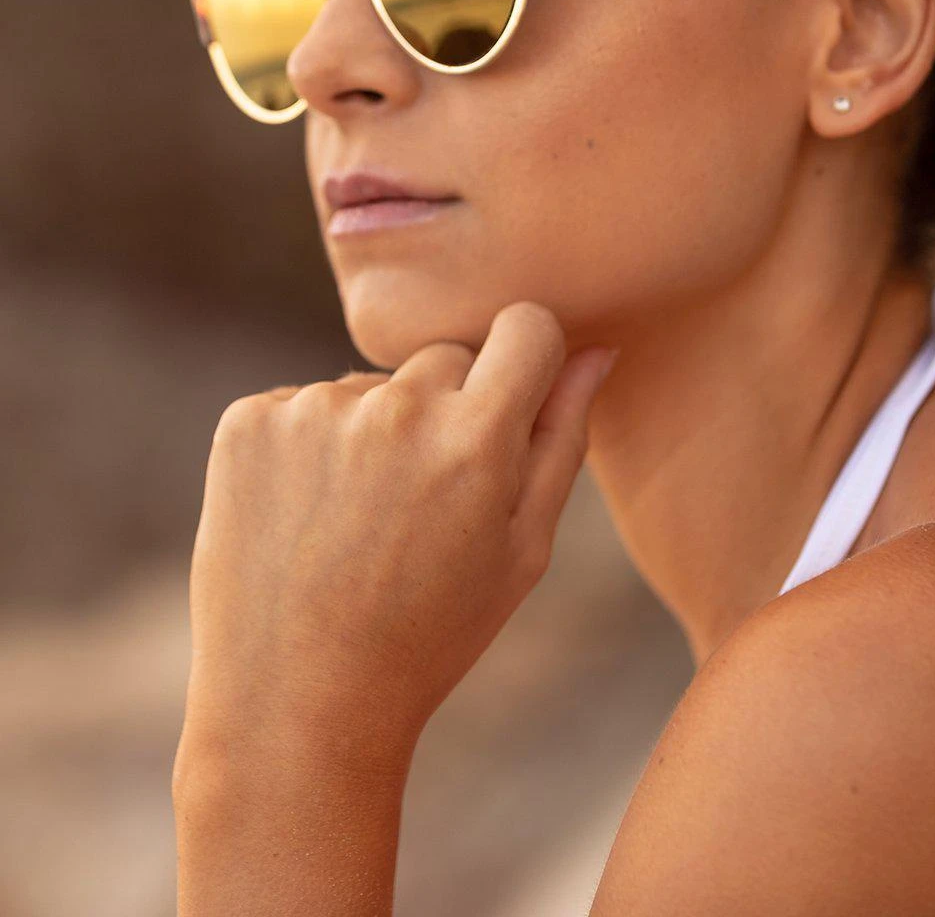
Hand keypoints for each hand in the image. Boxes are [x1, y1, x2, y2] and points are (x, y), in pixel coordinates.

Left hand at [177, 302, 618, 772]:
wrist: (294, 701)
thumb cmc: (430, 632)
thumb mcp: (522, 548)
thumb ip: (562, 437)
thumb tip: (595, 349)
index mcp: (477, 439)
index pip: (525, 325)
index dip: (528, 357)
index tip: (514, 395)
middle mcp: (395, 408)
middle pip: (446, 356)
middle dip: (451, 407)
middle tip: (426, 499)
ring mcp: (311, 409)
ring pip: (373, 385)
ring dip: (376, 429)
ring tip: (357, 522)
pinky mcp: (248, 420)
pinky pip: (303, 402)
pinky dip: (310, 444)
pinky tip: (307, 516)